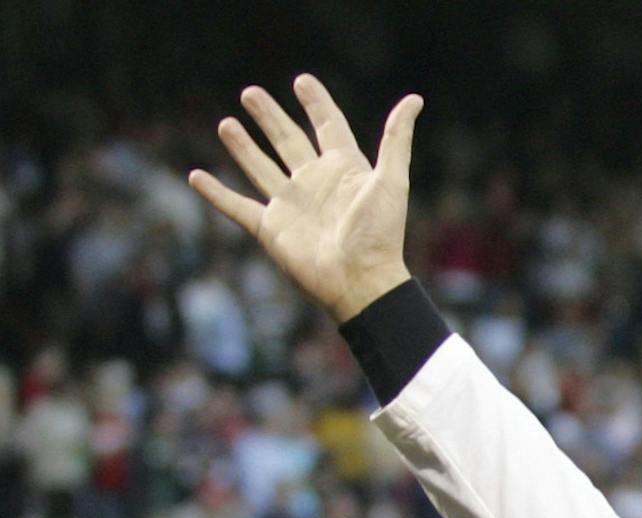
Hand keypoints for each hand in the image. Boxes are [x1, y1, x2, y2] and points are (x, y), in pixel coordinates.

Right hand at [188, 74, 422, 321]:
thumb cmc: (379, 234)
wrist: (360, 280)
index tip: (302, 81)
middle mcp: (315, 183)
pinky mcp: (270, 228)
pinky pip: (237, 206)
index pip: (328, 126)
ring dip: (243, 146)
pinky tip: (196, 176)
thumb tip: (415, 99)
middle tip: (250, 92)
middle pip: (288, 140)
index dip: (316, 104)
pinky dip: (215, 193)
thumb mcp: (391, 180)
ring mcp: (291, 205)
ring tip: (227, 122)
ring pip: (260, 166)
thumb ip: (397, 139)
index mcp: (344, 169)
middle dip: (270, 117)